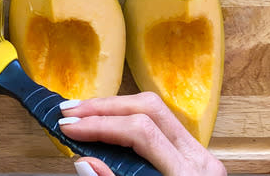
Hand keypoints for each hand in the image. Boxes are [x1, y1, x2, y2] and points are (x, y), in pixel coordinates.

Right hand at [58, 92, 226, 175]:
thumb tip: (84, 162)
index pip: (141, 133)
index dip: (100, 125)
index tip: (69, 128)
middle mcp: (200, 161)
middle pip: (149, 110)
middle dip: (104, 107)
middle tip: (70, 112)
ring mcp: (199, 156)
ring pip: (155, 111)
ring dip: (114, 108)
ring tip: (82, 114)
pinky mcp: (191, 157)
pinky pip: (159, 125)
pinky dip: (127, 119)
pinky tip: (105, 125)